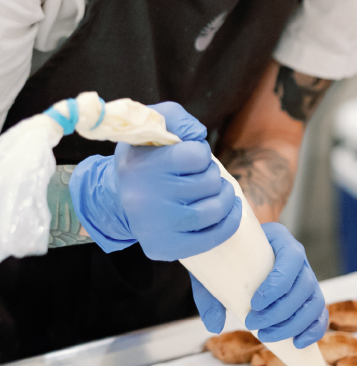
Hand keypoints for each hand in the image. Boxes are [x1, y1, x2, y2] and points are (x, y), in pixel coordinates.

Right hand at [70, 102, 241, 259]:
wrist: (118, 199)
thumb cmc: (144, 159)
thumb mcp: (152, 127)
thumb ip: (176, 117)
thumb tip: (198, 134)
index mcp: (140, 165)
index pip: (196, 155)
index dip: (200, 153)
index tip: (191, 156)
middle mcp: (143, 199)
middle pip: (208, 183)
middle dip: (212, 175)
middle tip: (200, 176)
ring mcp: (154, 227)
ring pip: (213, 210)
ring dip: (224, 197)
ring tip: (216, 191)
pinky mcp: (164, 248)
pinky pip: (211, 238)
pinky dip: (228, 223)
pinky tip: (229, 211)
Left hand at [190, 222, 327, 348]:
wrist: (240, 249)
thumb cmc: (227, 256)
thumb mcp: (212, 268)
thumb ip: (209, 296)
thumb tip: (215, 325)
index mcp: (280, 239)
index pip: (291, 259)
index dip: (277, 285)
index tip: (255, 304)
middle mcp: (299, 258)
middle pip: (303, 286)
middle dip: (280, 312)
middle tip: (253, 324)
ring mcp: (307, 277)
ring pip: (314, 303)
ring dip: (293, 325)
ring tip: (267, 335)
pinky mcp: (309, 297)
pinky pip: (320, 315)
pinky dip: (313, 331)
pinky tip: (297, 344)